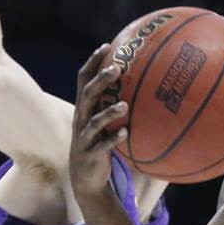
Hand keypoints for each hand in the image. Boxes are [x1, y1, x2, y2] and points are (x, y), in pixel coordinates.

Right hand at [70, 45, 127, 199]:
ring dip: (109, 112)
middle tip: (117, 68)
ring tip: (124, 105)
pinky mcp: (90, 154)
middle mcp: (80, 119)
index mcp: (83, 108)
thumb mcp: (103, 123)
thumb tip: (143, 86)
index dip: (93, 62)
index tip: (107, 46)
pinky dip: (113, 138)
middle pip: (87, 94)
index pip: (83, 79)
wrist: (85, 179)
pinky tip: (125, 132)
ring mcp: (84, 137)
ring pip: (94, 121)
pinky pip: (102, 145)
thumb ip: (114, 104)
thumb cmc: (99, 145)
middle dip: (100, 79)